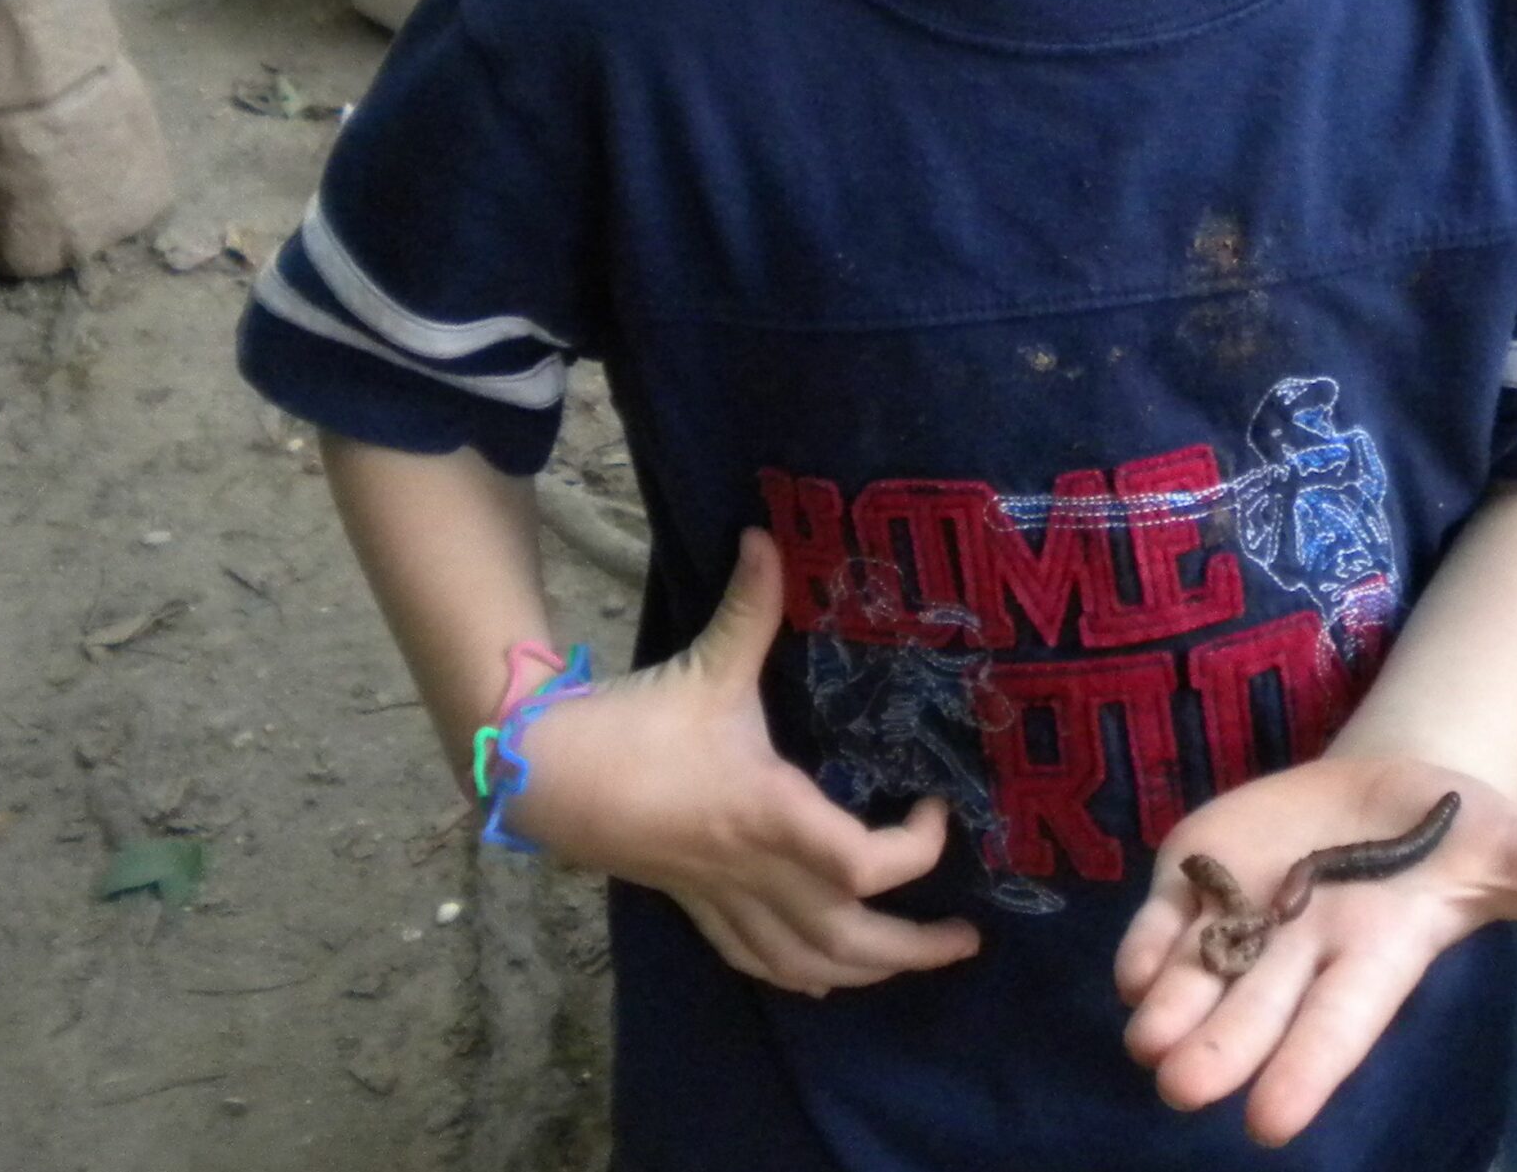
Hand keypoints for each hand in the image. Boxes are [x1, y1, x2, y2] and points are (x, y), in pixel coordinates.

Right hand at [507, 528, 981, 994]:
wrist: (548, 776)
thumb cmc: (634, 724)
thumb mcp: (706, 664)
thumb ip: (751, 606)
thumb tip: (769, 537)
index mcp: (769, 813)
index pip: (864, 863)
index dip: (917, 849)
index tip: (936, 806)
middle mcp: (754, 868)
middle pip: (848, 938)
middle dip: (914, 949)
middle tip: (967, 940)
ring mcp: (724, 895)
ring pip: (805, 962)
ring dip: (865, 972)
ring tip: (915, 962)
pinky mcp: (695, 904)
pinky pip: (754, 959)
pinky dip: (796, 974)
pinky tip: (820, 980)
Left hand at [1114, 757, 1516, 1147]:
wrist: (1396, 790)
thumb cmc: (1462, 834)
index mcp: (1377, 958)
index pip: (1340, 1024)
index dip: (1307, 1068)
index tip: (1269, 1123)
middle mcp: (1303, 953)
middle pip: (1257, 1011)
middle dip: (1221, 1049)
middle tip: (1179, 1089)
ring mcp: (1248, 915)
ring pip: (1200, 974)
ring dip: (1170, 1006)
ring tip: (1144, 1037)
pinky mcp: (1205, 873)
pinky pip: (1168, 915)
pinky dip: (1147, 940)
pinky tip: (1128, 967)